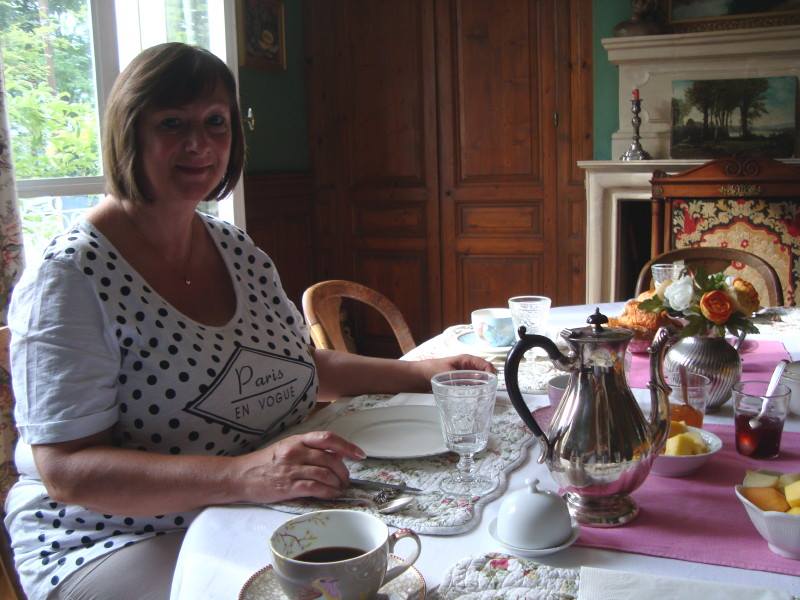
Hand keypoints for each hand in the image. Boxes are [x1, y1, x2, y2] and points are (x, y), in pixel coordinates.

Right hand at [231, 431, 365, 503]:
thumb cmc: (266, 463)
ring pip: (325, 474)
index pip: (328, 438)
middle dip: (344, 471)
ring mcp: (292, 469)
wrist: (241, 476)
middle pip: (331, 458)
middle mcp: (296, 452)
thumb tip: (335, 456)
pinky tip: (331, 494)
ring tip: (340, 488)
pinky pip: (315, 488)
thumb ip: (309, 450)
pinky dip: (328, 492)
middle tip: (346, 479)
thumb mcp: (287, 448)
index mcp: (298, 440)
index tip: (359, 454)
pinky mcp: (288, 486)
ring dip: (338, 483)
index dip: (347, 446)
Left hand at [410, 354, 495, 389]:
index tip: (493, 383)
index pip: (485, 364)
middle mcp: (468, 367)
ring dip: (483, 388)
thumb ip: (459, 381)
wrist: (419, 375)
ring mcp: (465, 375)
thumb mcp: (447, 374)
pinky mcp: (461, 383)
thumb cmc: (432, 369)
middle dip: (489, 382)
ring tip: (485, 397)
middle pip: (485, 373)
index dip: (491, 373)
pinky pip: (472, 387)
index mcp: (467, 360)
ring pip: (480, 381)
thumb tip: (471, 389)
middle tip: (491, 393)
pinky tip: (475, 399)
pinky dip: (476, 391)